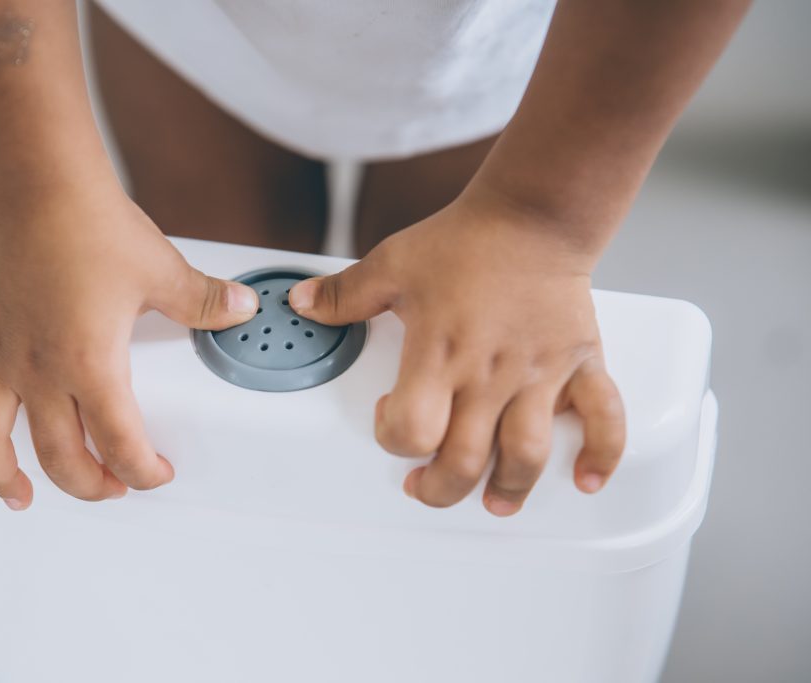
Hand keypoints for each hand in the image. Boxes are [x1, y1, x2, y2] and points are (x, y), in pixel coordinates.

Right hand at [0, 189, 258, 509]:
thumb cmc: (95, 227)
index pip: (119, 442)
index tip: (156, 474)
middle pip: (58, 455)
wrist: (43, 186)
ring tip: (17, 495)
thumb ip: (206, 301)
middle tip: (107, 487)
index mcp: (89, 366)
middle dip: (87, 483)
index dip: (142, 470)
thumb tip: (245, 310)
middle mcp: (37, 371)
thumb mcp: (164, 272)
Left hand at [288, 189, 625, 514]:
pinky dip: (602, 455)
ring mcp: (538, 373)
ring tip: (495, 500)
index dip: (394, 440)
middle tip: (429, 486)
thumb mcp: (391, 264)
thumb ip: (344, 295)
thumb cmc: (466, 242)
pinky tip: (586, 479)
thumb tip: (301, 304)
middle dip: (441, 489)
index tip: (391, 423)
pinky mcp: (579, 363)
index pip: (412, 430)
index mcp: (440, 352)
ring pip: (528, 454)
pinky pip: (604, 418)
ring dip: (511, 488)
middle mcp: (489, 373)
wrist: (533, 216)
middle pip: (465, 461)